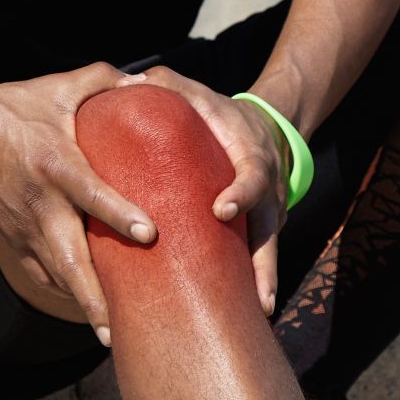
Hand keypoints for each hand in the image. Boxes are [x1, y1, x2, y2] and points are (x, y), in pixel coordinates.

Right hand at [0, 61, 156, 344]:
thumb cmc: (6, 108)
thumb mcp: (54, 88)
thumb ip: (102, 80)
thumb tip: (145, 81)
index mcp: (54, 164)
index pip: (90, 193)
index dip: (119, 213)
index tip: (149, 234)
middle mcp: (39, 203)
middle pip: (69, 259)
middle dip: (93, 297)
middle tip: (119, 329)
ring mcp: (22, 227)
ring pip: (55, 275)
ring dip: (82, 305)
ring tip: (112, 334)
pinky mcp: (11, 238)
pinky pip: (40, 272)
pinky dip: (64, 291)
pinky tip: (87, 309)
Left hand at [118, 66, 289, 316]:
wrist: (261, 127)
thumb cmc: (215, 112)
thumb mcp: (196, 92)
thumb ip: (166, 85)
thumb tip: (129, 82)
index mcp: (252, 153)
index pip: (254, 172)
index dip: (242, 192)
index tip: (221, 210)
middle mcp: (269, 188)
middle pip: (271, 227)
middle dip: (264, 262)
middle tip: (255, 297)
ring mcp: (270, 212)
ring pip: (270, 250)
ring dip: (264, 283)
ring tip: (255, 315)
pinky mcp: (261, 230)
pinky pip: (258, 258)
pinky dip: (253, 285)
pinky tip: (242, 316)